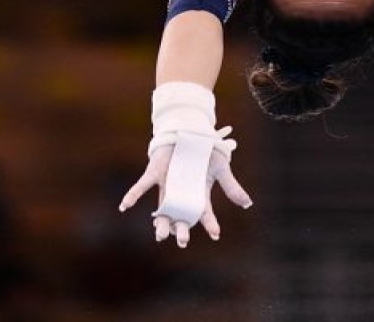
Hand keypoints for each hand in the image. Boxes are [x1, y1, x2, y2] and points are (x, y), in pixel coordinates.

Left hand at [118, 137, 252, 247]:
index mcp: (198, 194)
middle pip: (181, 216)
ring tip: (160, 235)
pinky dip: (133, 195)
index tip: (216, 234)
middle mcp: (181, 194)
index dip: (210, 224)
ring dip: (161, 221)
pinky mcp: (155, 174)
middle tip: (182, 242)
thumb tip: (249, 204)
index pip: (204, 213)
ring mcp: (167, 185)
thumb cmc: (207, 151)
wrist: (190, 131)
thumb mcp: (222, 168)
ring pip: (162, 207)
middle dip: (181, 229)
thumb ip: (232, 188)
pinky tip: (125, 206)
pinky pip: (142, 186)